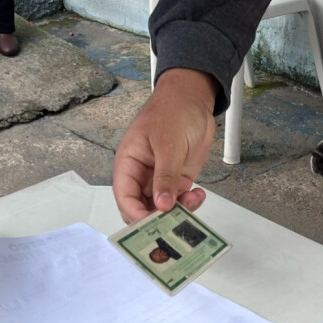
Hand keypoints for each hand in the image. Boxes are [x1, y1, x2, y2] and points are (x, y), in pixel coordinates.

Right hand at [113, 68, 217, 223]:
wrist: (193, 98)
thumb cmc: (172, 110)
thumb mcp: (167, 143)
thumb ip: (165, 176)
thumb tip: (162, 204)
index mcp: (129, 164)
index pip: (125, 197)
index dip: (135, 214)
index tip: (152, 224)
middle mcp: (141, 176)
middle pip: (141, 208)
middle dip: (156, 219)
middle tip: (174, 221)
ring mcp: (160, 180)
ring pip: (162, 209)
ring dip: (177, 212)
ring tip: (192, 202)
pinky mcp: (178, 181)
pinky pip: (179, 202)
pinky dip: (189, 204)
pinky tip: (198, 195)